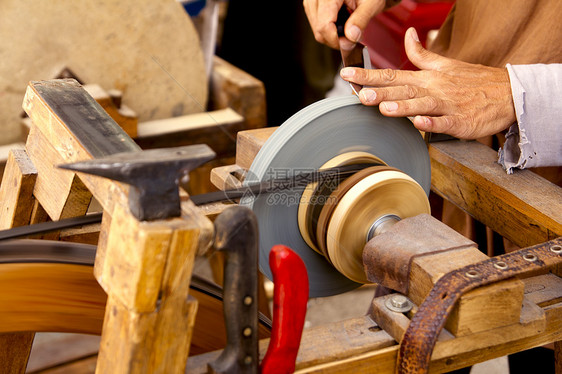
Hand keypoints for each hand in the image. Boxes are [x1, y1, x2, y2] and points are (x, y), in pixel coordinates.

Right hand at [303, 0, 385, 49]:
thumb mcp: (371, 4)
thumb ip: (360, 20)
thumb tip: (350, 37)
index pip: (324, 26)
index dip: (337, 40)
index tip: (350, 43)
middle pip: (319, 31)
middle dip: (336, 39)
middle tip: (353, 35)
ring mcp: (312, 3)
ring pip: (317, 32)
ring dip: (333, 36)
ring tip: (348, 27)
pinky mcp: (312, 7)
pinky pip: (317, 27)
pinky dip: (329, 30)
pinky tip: (341, 23)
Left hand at [340, 28, 516, 138]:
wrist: (508, 93)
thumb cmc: (474, 81)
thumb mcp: (446, 64)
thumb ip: (422, 54)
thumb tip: (409, 34)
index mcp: (427, 78)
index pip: (393, 74)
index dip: (369, 75)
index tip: (346, 75)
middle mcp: (434, 90)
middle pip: (403, 90)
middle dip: (379, 91)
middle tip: (359, 93)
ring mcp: (447, 105)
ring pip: (421, 105)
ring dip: (403, 106)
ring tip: (383, 107)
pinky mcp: (461, 121)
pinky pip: (445, 122)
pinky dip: (433, 122)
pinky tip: (419, 123)